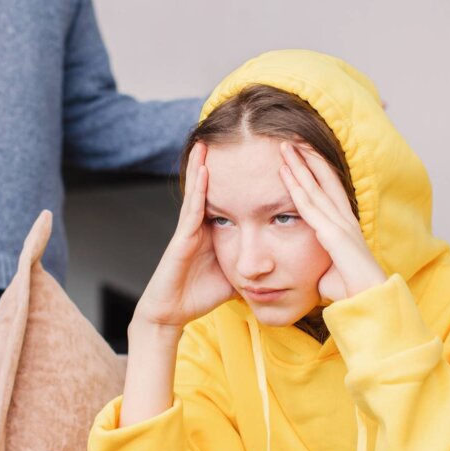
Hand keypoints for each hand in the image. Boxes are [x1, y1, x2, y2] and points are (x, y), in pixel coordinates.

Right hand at [133, 142, 237, 329]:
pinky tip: (204, 170)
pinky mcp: (181, 239)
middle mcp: (201, 226)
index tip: (252, 158)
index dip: (239, 179)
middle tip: (229, 136)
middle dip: (218, 164)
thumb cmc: (200, 295)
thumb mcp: (235, 275)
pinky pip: (192, 210)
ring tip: (207, 141)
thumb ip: (252, 262)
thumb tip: (277, 261)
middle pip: (212, 188)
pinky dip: (198, 189)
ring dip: (202, 166)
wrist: (172, 313)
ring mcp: (189, 230)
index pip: (229, 198)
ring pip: (199, 192)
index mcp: (214, 231)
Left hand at [278, 142, 386, 301]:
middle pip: (323, 180)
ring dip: (299, 165)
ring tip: (285, 146)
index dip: (316, 170)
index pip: (328, 190)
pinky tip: (285, 173)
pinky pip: (309, 206)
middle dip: (307, 158)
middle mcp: (343, 219)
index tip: (301, 155)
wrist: (369, 301)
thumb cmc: (350, 290)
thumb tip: (306, 268)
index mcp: (344, 225)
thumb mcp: (329, 270)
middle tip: (291, 139)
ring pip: (315, 187)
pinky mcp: (333, 235)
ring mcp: (339, 224)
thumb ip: (319, 261)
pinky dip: (297, 187)